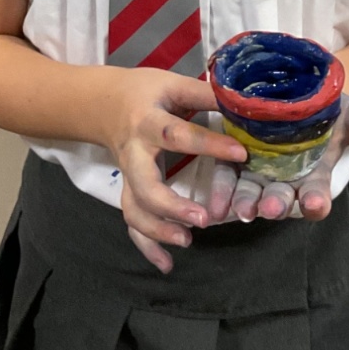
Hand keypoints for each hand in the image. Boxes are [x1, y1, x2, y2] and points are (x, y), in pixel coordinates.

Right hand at [100, 66, 247, 273]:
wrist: (103, 104)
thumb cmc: (146, 92)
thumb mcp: (173, 84)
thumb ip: (205, 93)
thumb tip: (245, 99)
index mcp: (148, 122)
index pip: (177, 136)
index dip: (209, 145)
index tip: (241, 154)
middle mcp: (134, 153)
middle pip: (144, 185)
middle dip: (171, 205)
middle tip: (204, 220)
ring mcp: (128, 176)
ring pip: (134, 209)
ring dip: (158, 230)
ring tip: (187, 241)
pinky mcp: (128, 191)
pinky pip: (133, 222)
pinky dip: (147, 246)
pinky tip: (167, 265)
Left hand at [206, 95, 348, 224]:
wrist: (304, 91)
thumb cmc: (334, 110)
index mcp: (315, 176)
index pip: (316, 197)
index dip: (315, 202)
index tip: (314, 204)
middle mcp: (286, 179)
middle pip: (280, 198)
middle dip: (276, 204)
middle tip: (271, 209)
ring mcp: (259, 169)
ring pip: (251, 191)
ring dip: (245, 202)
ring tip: (240, 210)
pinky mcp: (236, 154)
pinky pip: (226, 174)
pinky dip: (220, 191)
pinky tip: (214, 206)